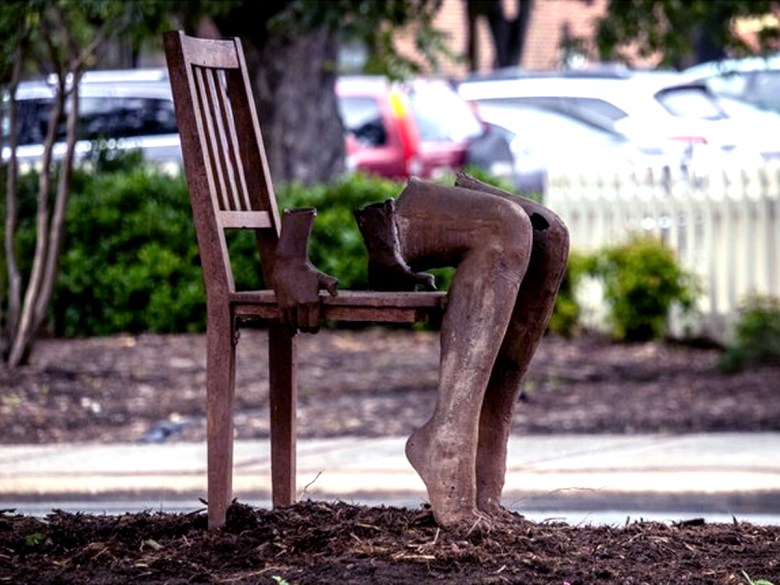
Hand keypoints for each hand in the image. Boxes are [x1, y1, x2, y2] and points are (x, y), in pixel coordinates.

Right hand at [271, 208, 337, 333]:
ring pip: (293, 324)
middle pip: (303, 326)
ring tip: (299, 328)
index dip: (314, 329)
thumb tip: (335, 294)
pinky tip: (290, 332)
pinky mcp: (281, 304)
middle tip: (307, 328)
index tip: (314, 329)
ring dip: (296, 327)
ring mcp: (290, 305)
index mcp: (313, 301)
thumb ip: (330, 286)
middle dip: (305, 329)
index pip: (313, 324)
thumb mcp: (321, 278)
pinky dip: (287, 328)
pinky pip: (283, 320)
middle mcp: (301, 305)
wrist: (288, 264)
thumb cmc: (307, 272)